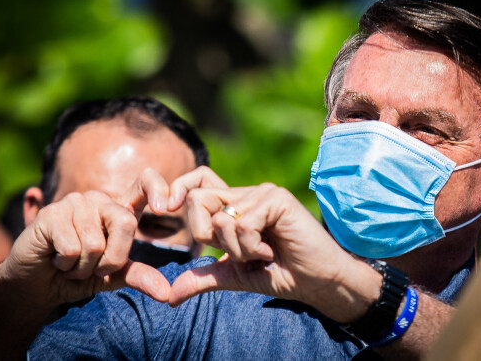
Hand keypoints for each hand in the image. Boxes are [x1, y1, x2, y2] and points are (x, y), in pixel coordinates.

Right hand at [0, 169, 174, 310]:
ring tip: (70, 262)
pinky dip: (66, 264)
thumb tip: (165, 293)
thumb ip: (139, 277)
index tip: (166, 208)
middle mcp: (100, 200)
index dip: (158, 189)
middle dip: (112, 259)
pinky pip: (72, 248)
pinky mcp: (52, 213)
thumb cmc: (78, 275)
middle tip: (93, 268)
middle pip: (126, 223)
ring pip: (95, 243)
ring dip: (83, 267)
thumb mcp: (113, 277)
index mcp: (119, 210)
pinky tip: (55, 258)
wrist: (38, 285)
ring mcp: (75, 203)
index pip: (145, 183)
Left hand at [168, 183, 376, 322]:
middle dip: (208, 237)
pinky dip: (252, 247)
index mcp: (233, 207)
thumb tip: (170, 295)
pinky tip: (273, 249)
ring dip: (238, 250)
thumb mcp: (235, 276)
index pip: (197, 184)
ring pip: (220, 219)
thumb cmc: (279, 274)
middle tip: (239, 251)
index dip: (178, 190)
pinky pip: (242, 224)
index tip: (164, 208)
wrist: (316, 282)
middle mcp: (245, 194)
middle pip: (197, 200)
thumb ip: (204, 277)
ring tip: (263, 252)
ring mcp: (261, 193)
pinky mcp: (276, 198)